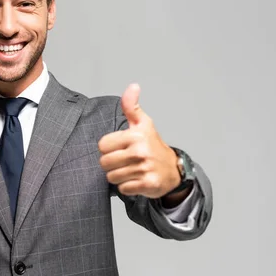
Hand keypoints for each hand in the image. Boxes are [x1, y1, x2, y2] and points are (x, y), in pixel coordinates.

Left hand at [98, 84, 179, 198]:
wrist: (173, 169)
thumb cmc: (153, 145)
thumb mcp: (142, 123)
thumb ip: (131, 106)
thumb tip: (133, 86)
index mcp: (135, 135)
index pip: (102, 145)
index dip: (108, 148)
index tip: (120, 148)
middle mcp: (140, 151)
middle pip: (104, 163)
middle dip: (111, 164)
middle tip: (124, 161)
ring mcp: (144, 168)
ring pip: (111, 177)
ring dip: (118, 176)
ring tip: (130, 170)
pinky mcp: (147, 184)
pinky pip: (122, 189)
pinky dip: (127, 187)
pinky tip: (136, 180)